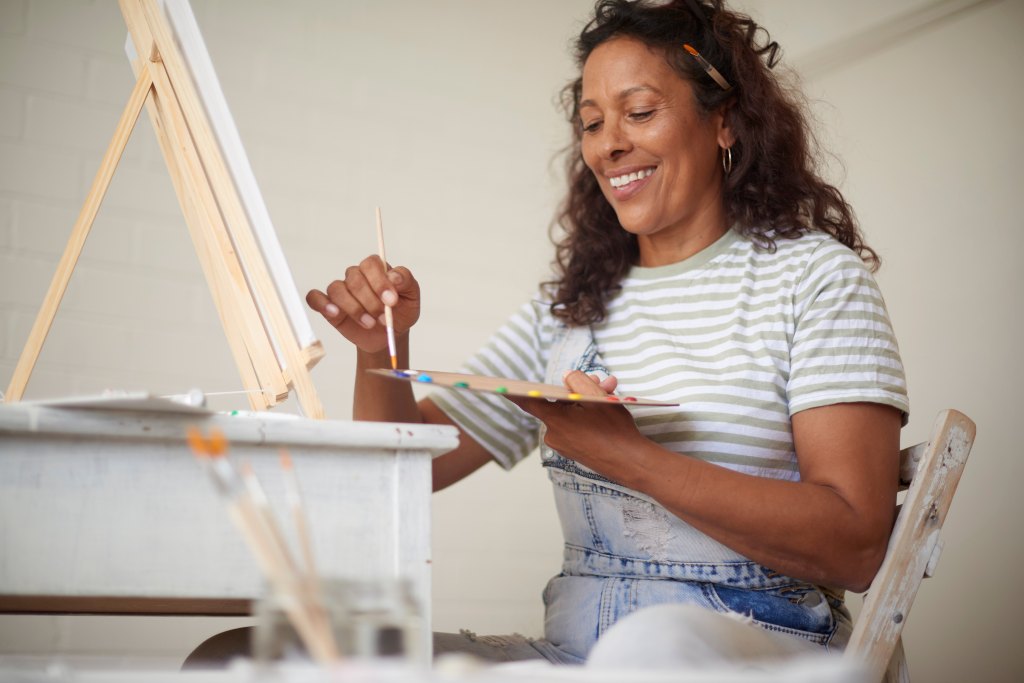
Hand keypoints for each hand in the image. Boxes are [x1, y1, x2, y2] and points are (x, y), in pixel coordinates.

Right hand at [306, 256, 419, 353]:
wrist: (389, 336)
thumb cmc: (400, 313)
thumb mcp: (412, 297)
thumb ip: (406, 281)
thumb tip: (394, 276)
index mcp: (376, 270)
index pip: (371, 264)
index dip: (379, 281)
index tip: (391, 301)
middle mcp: (356, 277)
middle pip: (354, 278)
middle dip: (370, 301)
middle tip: (383, 318)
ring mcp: (341, 291)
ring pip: (337, 289)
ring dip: (353, 308)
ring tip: (369, 323)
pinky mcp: (329, 306)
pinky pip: (315, 298)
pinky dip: (322, 304)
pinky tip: (334, 313)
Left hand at [508, 370, 641, 471]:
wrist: (633, 464)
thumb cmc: (615, 431)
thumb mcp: (598, 398)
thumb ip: (578, 383)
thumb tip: (566, 378)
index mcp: (556, 420)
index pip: (529, 402)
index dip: (516, 392)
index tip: (500, 388)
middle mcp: (554, 434)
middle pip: (560, 403)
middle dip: (580, 390)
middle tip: (603, 382)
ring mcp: (564, 445)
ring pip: (571, 414)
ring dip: (588, 403)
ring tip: (612, 394)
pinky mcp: (574, 452)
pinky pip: (576, 427)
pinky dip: (589, 417)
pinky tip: (606, 411)